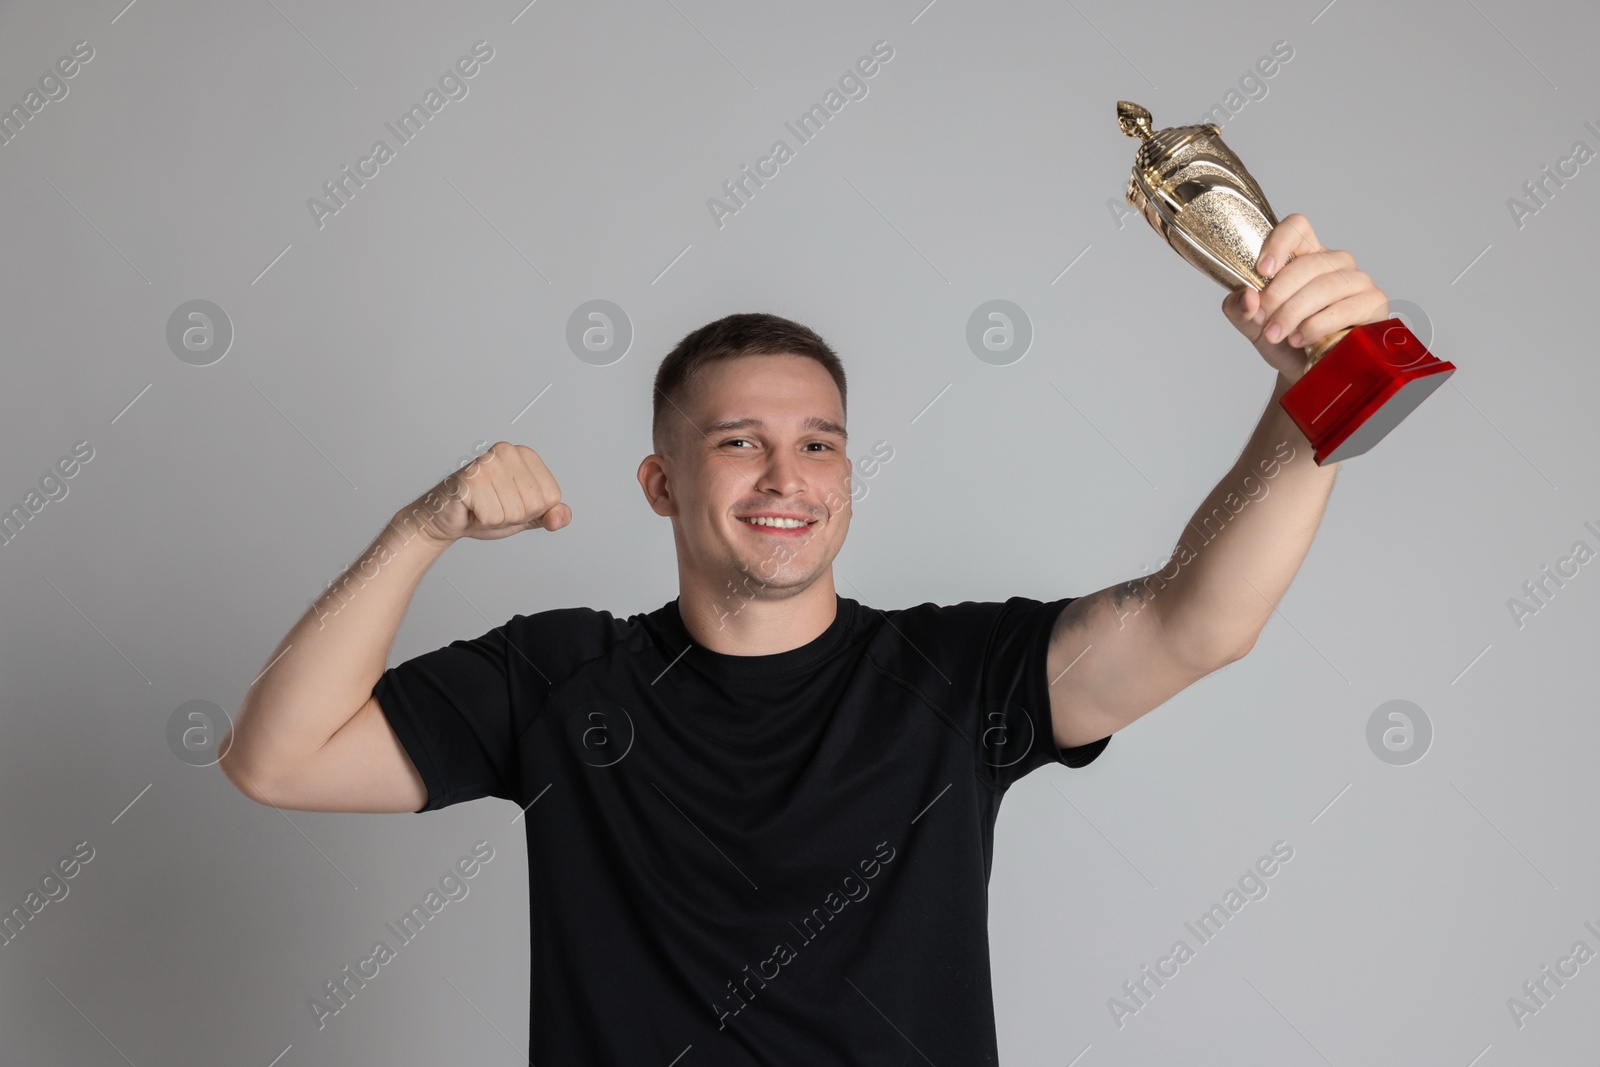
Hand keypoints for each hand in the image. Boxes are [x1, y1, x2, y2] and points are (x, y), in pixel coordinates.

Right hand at [412, 441, 571, 542]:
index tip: (509, 503)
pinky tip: (471, 509)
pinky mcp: (471, 479)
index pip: (551, 498)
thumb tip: (561, 517)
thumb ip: (549, 515)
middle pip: (534, 505)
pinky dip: (482, 521)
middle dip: (513, 516)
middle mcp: (508, 452)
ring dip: (496, 519)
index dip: (531, 511)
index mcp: (526, 455)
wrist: (445, 518)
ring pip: (514, 512)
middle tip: (492, 506)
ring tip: (481, 507)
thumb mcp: (525, 515)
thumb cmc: (483, 510)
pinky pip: (493, 516)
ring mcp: (489, 463)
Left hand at [1220, 213, 1389, 381]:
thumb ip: (1239, 308)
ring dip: (1294, 313)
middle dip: (1278, 294)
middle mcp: (1334, 262)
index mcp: (1304, 255)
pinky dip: (1318, 325)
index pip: (1296, 227)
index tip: (1262, 271)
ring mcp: (1358, 281)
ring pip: (1326, 286)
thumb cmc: (1282, 340)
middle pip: (1307, 263)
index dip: (1278, 242)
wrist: (1304, 373)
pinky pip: (1346, 308)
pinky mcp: (1374, 303)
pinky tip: (1301, 340)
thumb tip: (1247, 296)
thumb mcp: (1252, 324)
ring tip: (1276, 334)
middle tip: (1263, 320)